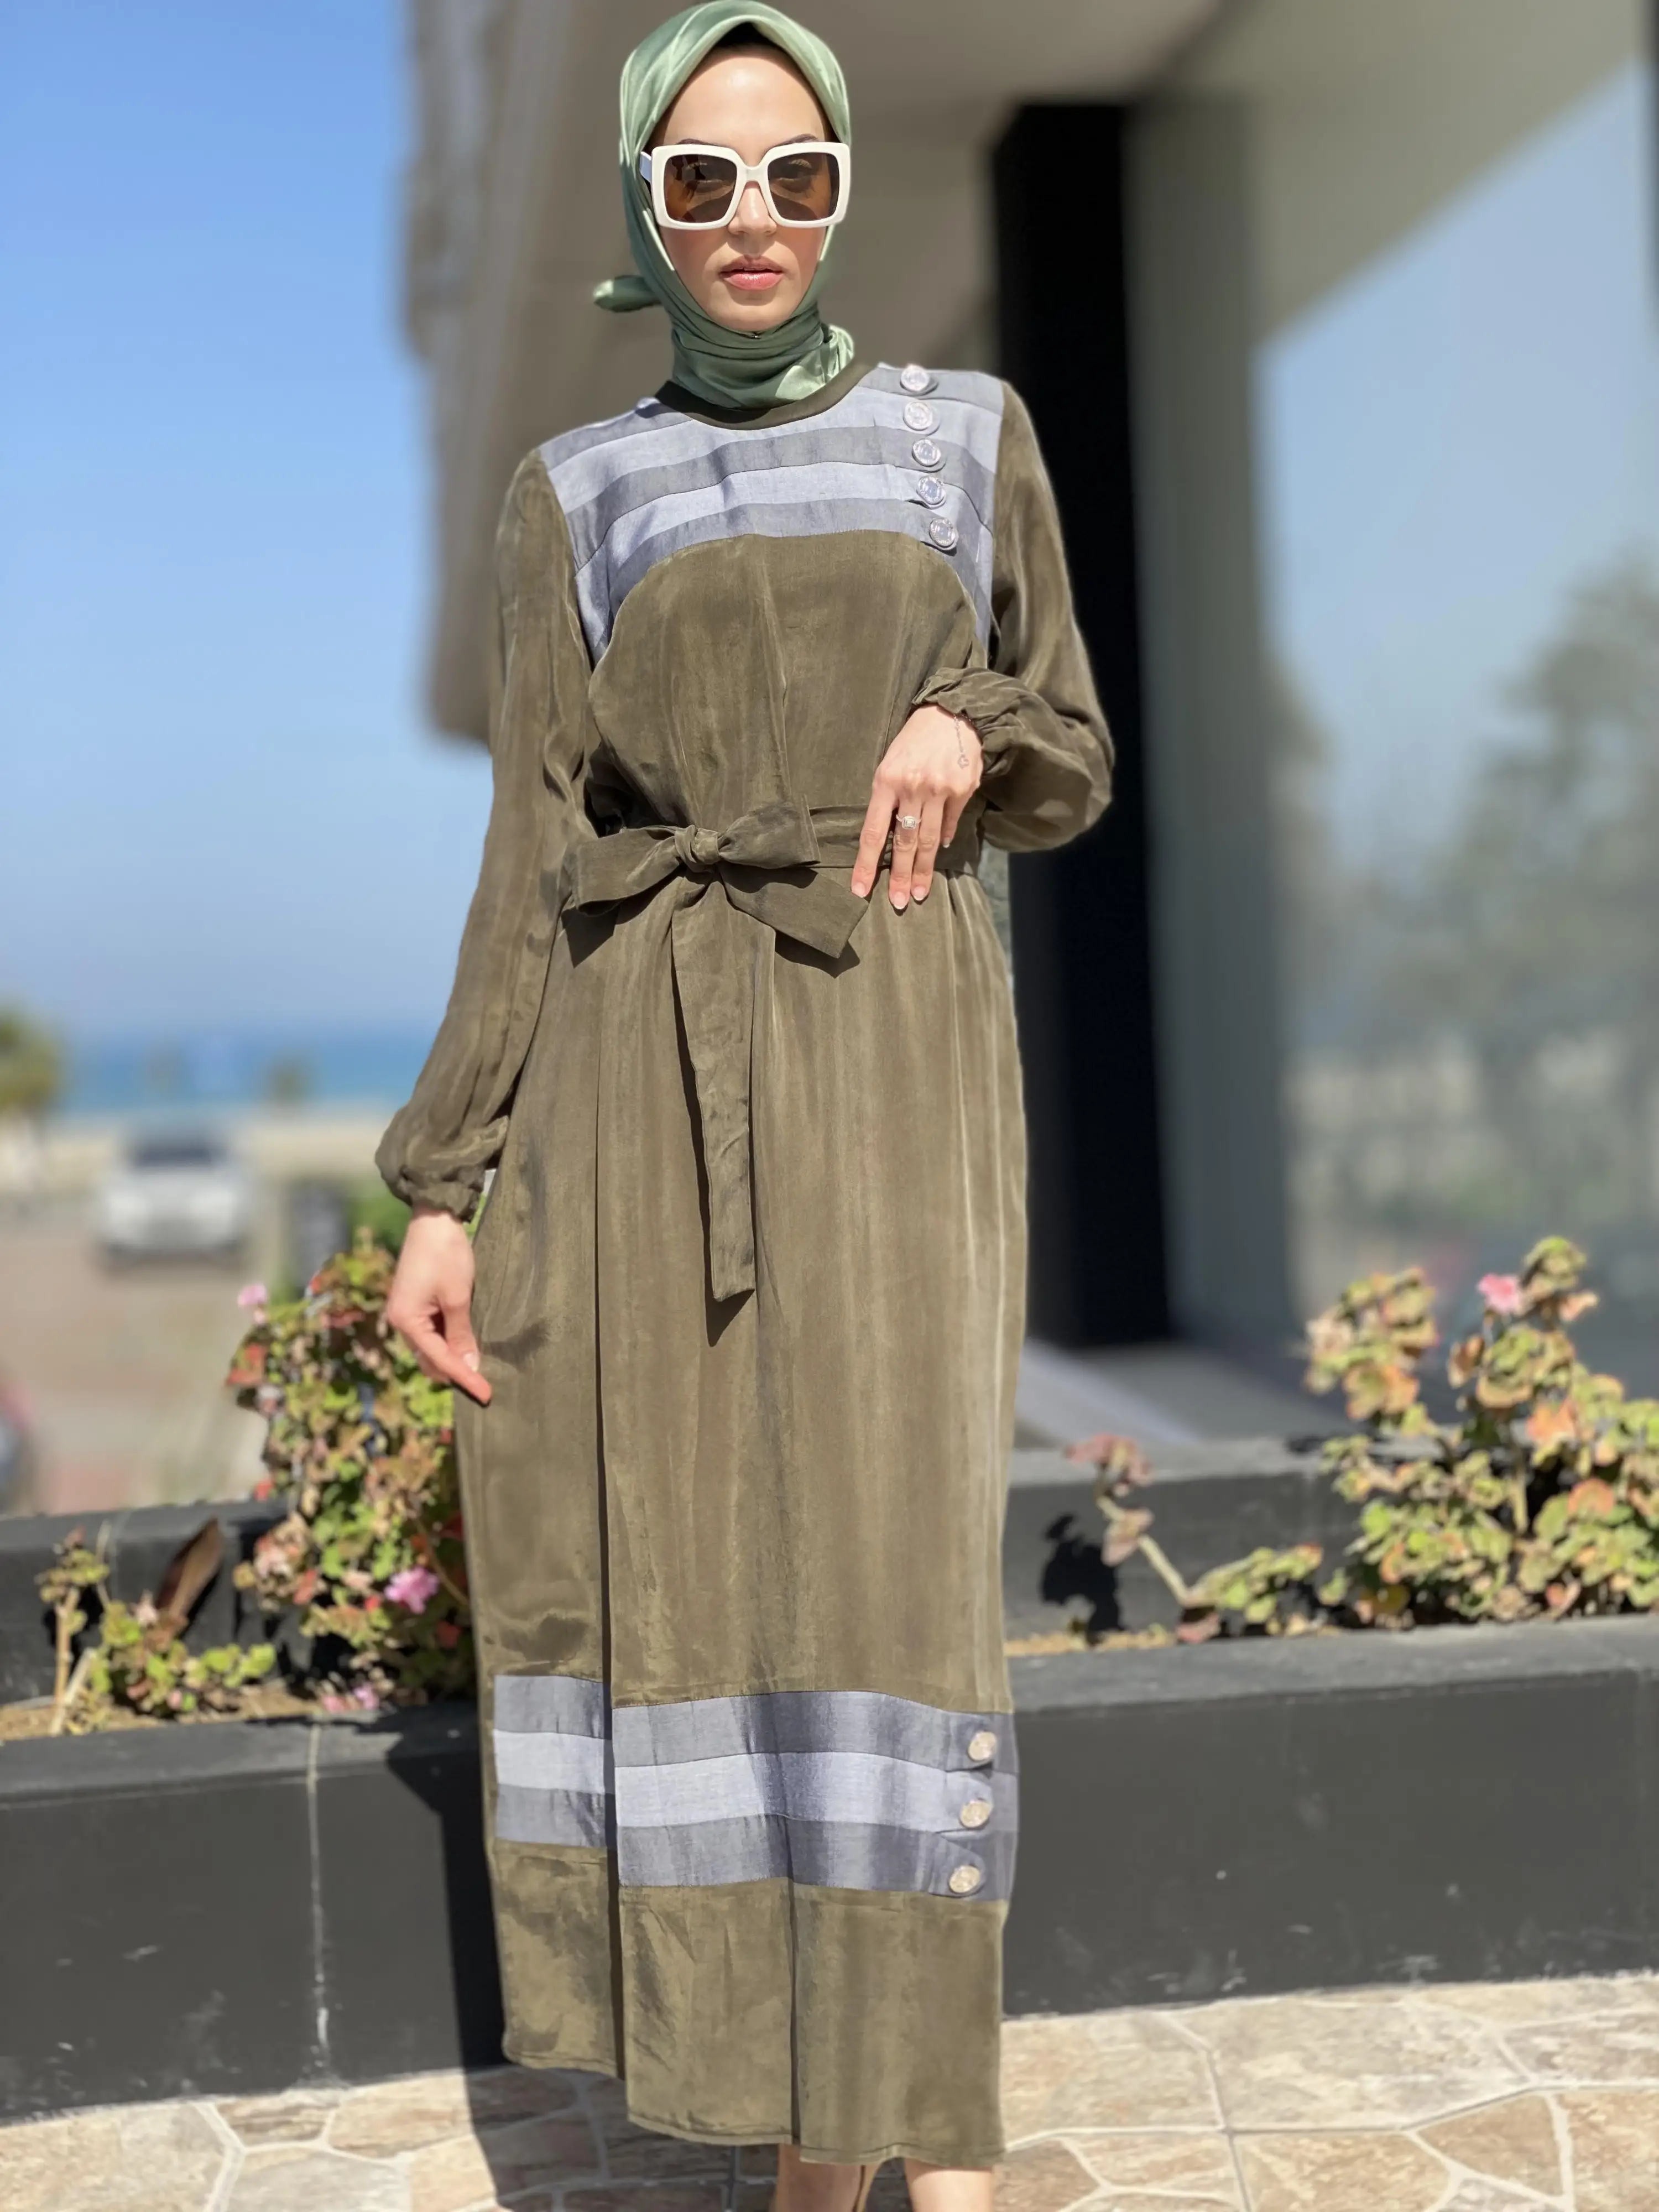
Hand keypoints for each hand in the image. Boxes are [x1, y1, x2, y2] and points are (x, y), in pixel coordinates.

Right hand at [386, 1206, 491, 1403]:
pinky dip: (448, 1341)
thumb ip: (461, 1334)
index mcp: (406, 1321)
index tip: (485, 1395)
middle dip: (455, 1372)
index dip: (464, 1378)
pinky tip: (466, 1344)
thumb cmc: (445, 1256)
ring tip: (479, 1369)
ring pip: (430, 1347)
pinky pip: (431, 1332)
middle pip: (430, 1359)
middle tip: (484, 1385)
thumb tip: (469, 1365)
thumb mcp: (458, 1297)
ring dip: (452, 1357)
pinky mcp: (414, 1303)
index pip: (440, 1360)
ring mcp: (406, 1312)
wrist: (433, 1220)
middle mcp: (401, 1320)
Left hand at [851, 705, 982, 910]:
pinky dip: (945, 838)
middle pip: (903, 842)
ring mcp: (940, 789)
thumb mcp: (889, 763)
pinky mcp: (962, 788)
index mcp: (886, 781)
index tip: (861, 890)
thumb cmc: (913, 740)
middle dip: (899, 876)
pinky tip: (941, 851)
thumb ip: (887, 798)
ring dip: (922, 869)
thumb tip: (889, 836)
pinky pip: (950, 822)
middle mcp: (913, 787)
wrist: (951, 713)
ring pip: (929, 839)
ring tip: (918, 892)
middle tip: (897, 902)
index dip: (866, 864)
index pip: (873, 832)